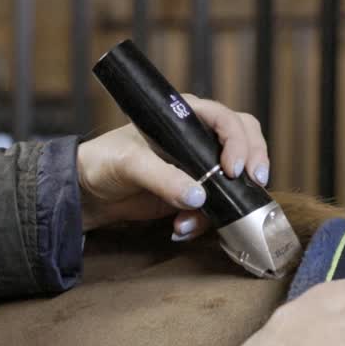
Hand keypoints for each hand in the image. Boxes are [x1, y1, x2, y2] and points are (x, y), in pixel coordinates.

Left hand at [76, 95, 270, 235]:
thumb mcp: (130, 164)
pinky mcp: (194, 193)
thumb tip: (198, 195)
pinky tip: (181, 228)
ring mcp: (199, 166)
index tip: (233, 168)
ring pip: (234, 177)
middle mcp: (197, 138)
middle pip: (245, 139)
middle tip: (254, 182)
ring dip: (224, 201)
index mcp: (184, 117)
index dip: (238, 141)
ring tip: (191, 220)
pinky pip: (215, 205)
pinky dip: (204, 220)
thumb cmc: (104, 162)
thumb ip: (163, 178)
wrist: (90, 193)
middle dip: (253, 161)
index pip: (226, 120)